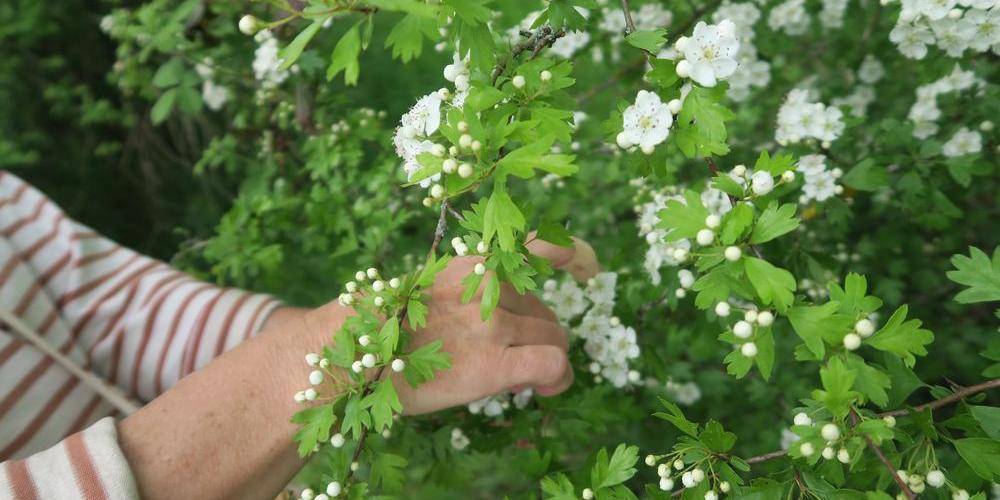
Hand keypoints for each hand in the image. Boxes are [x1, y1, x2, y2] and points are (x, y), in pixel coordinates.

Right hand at [393, 237, 598, 414]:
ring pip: (556, 339)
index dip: (574, 256)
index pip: (539, 245)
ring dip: (547, 359)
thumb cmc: (383, 327)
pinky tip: (545, 388)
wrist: (350, 354)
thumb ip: (469, 295)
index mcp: (473, 264)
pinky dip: (558, 377)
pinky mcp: (494, 364)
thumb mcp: (427, 290)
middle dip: (541, 335)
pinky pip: (552, 364)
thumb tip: (505, 322)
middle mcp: (488, 287)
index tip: (585, 270)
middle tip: (516, 359)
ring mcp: (493, 325)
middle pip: (547, 312)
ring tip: (522, 379)